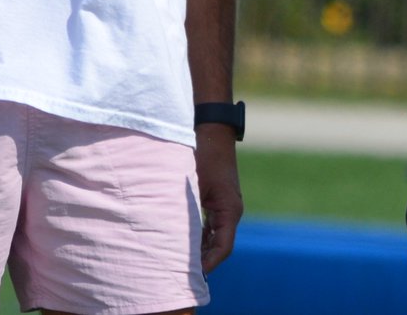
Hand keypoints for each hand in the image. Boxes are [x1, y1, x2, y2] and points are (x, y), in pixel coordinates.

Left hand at [194, 122, 242, 272]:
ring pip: (214, 236)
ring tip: (180, 261)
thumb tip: (174, 240)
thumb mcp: (192, 186)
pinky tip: (183, 241)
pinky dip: (199, 235)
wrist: (211, 129)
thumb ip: (188, 213)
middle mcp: (231, 210)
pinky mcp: (218, 199)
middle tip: (181, 273)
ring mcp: (226, 205)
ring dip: (200, 248)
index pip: (223, 248)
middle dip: (202, 260)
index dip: (208, 264)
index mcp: (230, 210)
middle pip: (219, 245)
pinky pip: (211, 224)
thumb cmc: (202, 154)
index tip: (192, 276)